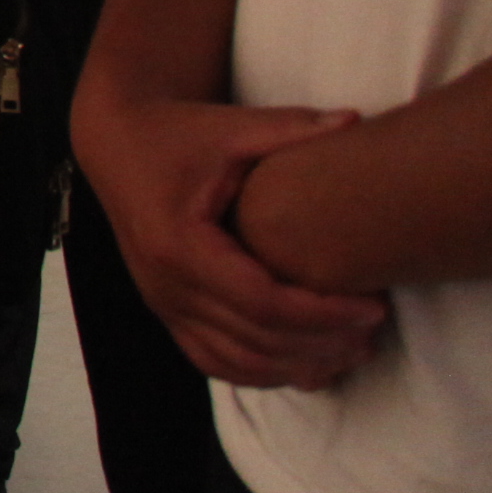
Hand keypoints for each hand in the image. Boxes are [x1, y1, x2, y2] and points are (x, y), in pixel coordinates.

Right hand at [80, 94, 388, 386]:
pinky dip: (263, 372)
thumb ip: (292, 128)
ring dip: (298, 365)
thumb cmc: (176, 134)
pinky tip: (307, 363)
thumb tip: (357, 119)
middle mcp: (165, 284)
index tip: (374, 305)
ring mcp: (162, 303)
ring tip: (352, 350)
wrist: (115, 144)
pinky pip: (215, 362)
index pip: (263, 303)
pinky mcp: (166, 311)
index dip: (324, 313)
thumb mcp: (231, 128)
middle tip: (376, 330)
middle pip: (256, 341)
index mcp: (179, 243)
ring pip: (237, 363)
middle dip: (323, 344)